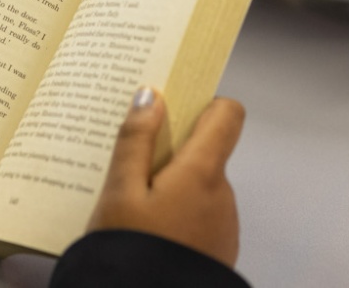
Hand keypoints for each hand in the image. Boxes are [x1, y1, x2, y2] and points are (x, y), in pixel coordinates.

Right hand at [87, 87, 242, 267]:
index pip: (228, 114)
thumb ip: (135, 141)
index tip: (174, 106)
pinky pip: (200, 218)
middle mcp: (223, 194)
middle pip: (207, 153)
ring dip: (174, 189)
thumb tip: (151, 95)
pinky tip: (147, 232)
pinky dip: (179, 217)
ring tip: (132, 205)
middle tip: (132, 162)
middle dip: (173, 153)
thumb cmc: (132, 252)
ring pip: (201, 188)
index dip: (204, 104)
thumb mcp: (119, 192)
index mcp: (204, 171)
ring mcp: (224, 225)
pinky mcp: (217, 251)